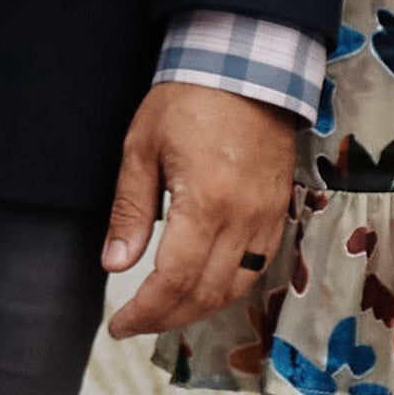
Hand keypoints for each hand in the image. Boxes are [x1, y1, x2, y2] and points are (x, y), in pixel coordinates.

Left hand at [99, 83, 301, 342]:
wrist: (248, 68)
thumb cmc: (188, 101)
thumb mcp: (141, 148)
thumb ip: (129, 211)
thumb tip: (115, 263)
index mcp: (205, 203)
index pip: (174, 280)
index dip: (145, 312)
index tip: (120, 325)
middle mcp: (243, 218)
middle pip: (206, 294)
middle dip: (166, 318)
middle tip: (135, 325)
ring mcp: (266, 218)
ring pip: (235, 288)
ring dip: (198, 310)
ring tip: (164, 314)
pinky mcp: (278, 212)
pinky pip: (257, 268)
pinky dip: (228, 289)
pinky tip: (203, 291)